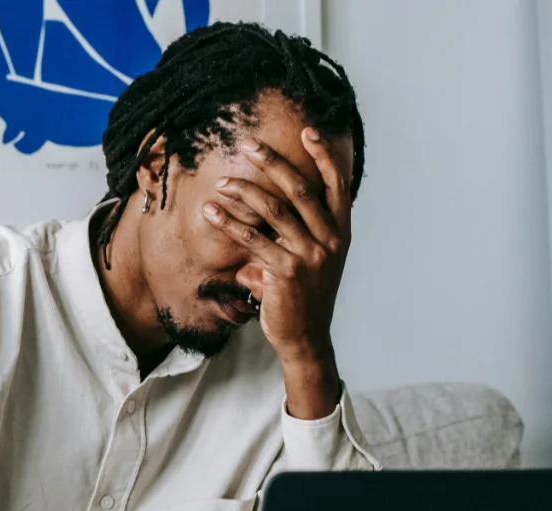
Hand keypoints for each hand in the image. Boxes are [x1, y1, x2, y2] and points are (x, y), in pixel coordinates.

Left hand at [201, 128, 351, 417]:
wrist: (305, 338)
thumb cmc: (303, 296)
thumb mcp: (311, 260)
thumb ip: (297, 233)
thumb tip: (270, 212)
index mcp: (340, 232)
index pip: (336, 185)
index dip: (324, 156)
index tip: (308, 131)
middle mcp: (330, 240)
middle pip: (301, 189)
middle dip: (274, 162)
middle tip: (250, 143)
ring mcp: (310, 256)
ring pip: (275, 210)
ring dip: (244, 191)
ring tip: (221, 182)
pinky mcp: (286, 272)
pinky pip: (254, 239)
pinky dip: (230, 223)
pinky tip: (211, 212)